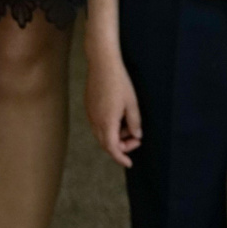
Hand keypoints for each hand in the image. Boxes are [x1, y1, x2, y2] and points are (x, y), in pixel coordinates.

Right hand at [85, 52, 143, 167]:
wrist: (102, 64)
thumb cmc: (119, 83)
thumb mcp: (132, 104)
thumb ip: (135, 122)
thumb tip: (137, 136)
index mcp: (107, 122)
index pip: (112, 149)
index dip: (121, 158)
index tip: (129, 163)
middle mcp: (95, 121)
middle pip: (106, 144)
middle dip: (121, 147)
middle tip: (135, 140)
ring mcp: (90, 114)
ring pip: (101, 134)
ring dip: (115, 136)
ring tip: (129, 125)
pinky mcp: (89, 106)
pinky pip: (98, 124)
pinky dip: (109, 127)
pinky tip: (119, 117)